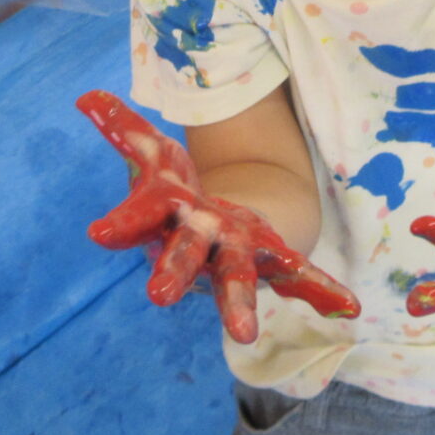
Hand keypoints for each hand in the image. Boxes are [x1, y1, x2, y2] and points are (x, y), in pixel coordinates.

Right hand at [76, 91, 360, 342]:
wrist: (214, 229)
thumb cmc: (177, 196)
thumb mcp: (154, 156)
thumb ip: (123, 129)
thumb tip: (86, 97)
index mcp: (167, 218)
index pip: (140, 218)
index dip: (122, 223)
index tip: (100, 232)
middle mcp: (198, 244)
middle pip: (184, 259)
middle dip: (172, 274)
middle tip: (157, 295)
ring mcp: (236, 255)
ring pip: (235, 281)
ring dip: (236, 307)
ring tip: (244, 336)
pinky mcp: (273, 259)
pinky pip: (299, 277)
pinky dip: (321, 291)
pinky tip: (348, 306)